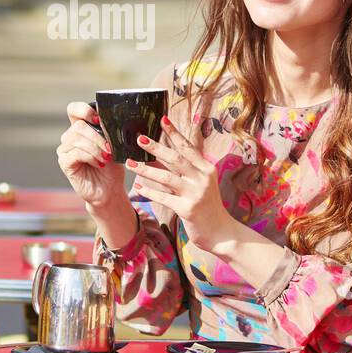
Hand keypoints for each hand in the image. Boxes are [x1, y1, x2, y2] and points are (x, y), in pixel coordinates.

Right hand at [56, 102, 125, 207]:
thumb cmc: (112, 167)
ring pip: (77, 139)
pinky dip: (90, 157)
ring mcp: (65, 150)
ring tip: (106, 158)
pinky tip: (99, 164)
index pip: (74, 110)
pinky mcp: (65, 163)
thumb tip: (114, 119)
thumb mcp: (115, 145)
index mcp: (81, 129)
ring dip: (95, 148)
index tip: (98, 119)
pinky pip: (75, 153)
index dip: (83, 110)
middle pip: (78, 126)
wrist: (109, 190)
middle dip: (97, 136)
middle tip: (109, 148)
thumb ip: (109, 131)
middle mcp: (70, 138)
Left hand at [126, 114, 232, 249]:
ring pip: (166, 177)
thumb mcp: (202, 184)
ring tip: (131, 163)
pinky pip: (163, 197)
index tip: (162, 120)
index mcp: (206, 169)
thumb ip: (187, 170)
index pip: (188, 147)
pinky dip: (149, 191)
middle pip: (175, 159)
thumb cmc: (208, 206)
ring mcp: (195, 194)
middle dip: (156, 147)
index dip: (175, 133)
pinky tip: (138, 186)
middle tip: (139, 139)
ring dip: (146, 169)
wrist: (221, 232)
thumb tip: (162, 154)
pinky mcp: (187, 209)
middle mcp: (202, 178)